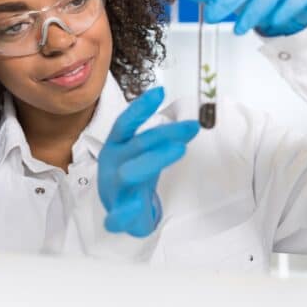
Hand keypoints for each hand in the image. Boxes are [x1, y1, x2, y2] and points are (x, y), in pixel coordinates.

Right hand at [97, 87, 199, 236]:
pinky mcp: (116, 214)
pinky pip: (117, 215)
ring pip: (130, 173)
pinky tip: (137, 206)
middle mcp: (113, 163)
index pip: (126, 123)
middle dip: (165, 134)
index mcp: (116, 146)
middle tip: (191, 126)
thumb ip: (162, 139)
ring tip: (180, 150)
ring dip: (154, 160)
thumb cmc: (132, 175)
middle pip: (138, 145)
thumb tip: (193, 124)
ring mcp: (113, 188)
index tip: (160, 91)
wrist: (118, 210)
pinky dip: (125, 212)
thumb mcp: (142, 153)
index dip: (141, 107)